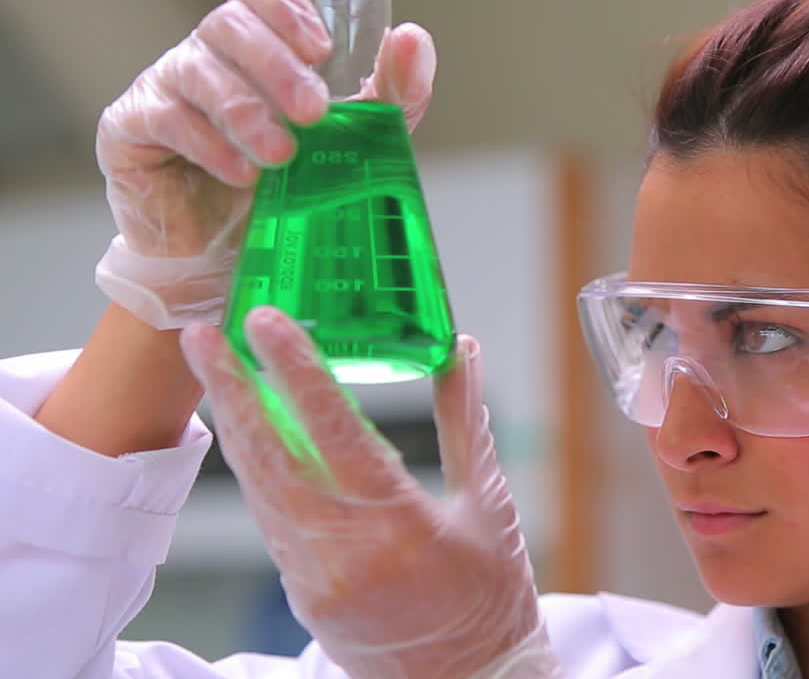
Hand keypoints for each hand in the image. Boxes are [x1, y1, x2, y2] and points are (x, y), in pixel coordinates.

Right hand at [96, 0, 435, 329]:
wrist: (232, 258)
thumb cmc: (289, 189)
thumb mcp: (354, 141)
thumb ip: (390, 93)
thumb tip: (413, 39)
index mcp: (258, 42)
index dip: (284, 3)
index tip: (321, 48)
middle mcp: (208, 52)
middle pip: (230, 23)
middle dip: (276, 65)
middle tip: (314, 112)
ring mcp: (165, 84)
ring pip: (199, 70)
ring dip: (248, 112)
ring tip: (283, 156)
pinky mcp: (131, 126)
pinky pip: (165, 118)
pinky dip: (210, 146)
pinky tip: (242, 174)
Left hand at [179, 307, 562, 678]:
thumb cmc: (493, 601)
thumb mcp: (492, 507)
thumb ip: (466, 423)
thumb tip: (460, 351)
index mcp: (400, 527)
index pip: (335, 430)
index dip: (297, 370)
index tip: (268, 322)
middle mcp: (344, 554)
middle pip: (272, 457)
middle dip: (231, 388)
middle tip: (200, 334)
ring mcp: (315, 579)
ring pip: (261, 488)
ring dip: (235, 425)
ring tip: (213, 370)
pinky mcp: (302, 595)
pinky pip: (272, 519)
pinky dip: (257, 470)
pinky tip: (246, 433)